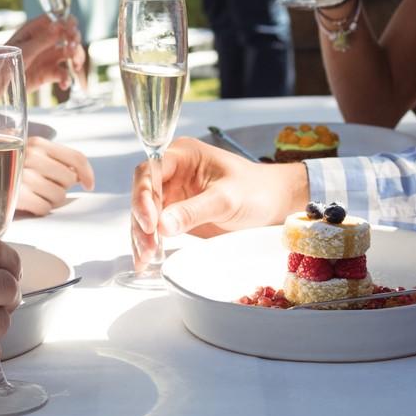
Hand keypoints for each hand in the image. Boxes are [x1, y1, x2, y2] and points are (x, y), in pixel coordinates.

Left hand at [5, 15, 84, 92]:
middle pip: (68, 35)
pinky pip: (63, 74)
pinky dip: (67, 79)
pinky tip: (65, 84)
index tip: (72, 31)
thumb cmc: (2, 61)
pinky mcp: (47, 74)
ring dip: (76, 58)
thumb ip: (43, 40)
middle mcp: (44, 41)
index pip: (58, 19)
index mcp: (35, 29)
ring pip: (70, 54)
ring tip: (76, 66)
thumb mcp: (24, 50)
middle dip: (74, 41)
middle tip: (73, 49)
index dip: (68, 23)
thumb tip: (60, 25)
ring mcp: (47, 57)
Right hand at [17, 136, 95, 214]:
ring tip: (36, 194)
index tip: (89, 185)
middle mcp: (31, 156)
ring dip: (51, 199)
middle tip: (47, 186)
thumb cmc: (8, 166)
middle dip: (62, 187)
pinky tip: (29, 202)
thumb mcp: (28, 152)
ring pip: (58, 196)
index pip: (75, 157)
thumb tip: (80, 176)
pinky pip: (44, 208)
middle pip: (68, 180)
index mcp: (38, 143)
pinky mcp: (16, 195)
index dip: (87, 173)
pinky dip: (40, 208)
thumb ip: (53, 158)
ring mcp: (23, 175)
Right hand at [129, 137, 309, 269]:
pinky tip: (145, 261)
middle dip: (141, 222)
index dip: (143, 196)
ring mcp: (173, 193)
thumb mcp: (226, 199)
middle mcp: (172, 172)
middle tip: (148, 247)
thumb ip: (193, 211)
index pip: (150, 172)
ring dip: (142, 236)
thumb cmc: (255, 191)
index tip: (150, 223)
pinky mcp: (176, 214)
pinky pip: (155, 228)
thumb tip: (161, 225)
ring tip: (146, 259)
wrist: (274, 204)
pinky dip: (149, 243)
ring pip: (145, 214)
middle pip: (143, 195)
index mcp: (182, 155)